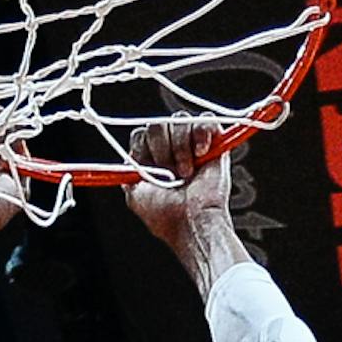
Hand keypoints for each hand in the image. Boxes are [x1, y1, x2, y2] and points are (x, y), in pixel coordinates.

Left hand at [124, 119, 239, 279]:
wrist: (193, 222)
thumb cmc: (168, 216)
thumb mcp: (135, 196)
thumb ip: (128, 173)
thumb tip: (126, 159)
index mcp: (152, 161)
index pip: (142, 134)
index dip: (144, 146)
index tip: (150, 167)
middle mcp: (172, 150)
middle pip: (158, 124)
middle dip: (161, 147)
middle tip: (171, 172)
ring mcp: (193, 144)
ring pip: (180, 119)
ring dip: (181, 146)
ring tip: (187, 172)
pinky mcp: (214, 142)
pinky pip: (206, 119)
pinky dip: (201, 134)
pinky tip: (200, 154)